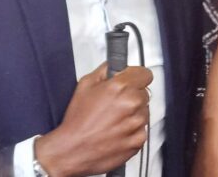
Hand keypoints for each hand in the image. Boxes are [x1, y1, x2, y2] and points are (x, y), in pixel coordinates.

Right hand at [34, 63, 151, 176]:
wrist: (72, 150)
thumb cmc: (77, 121)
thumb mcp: (85, 85)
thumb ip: (105, 70)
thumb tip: (115, 66)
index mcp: (120, 87)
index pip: (145, 74)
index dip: (136, 77)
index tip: (131, 82)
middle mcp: (132, 103)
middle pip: (144, 93)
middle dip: (132, 96)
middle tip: (115, 104)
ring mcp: (137, 123)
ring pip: (144, 111)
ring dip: (133, 114)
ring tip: (113, 120)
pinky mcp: (138, 140)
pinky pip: (142, 129)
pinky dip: (133, 131)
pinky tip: (116, 131)